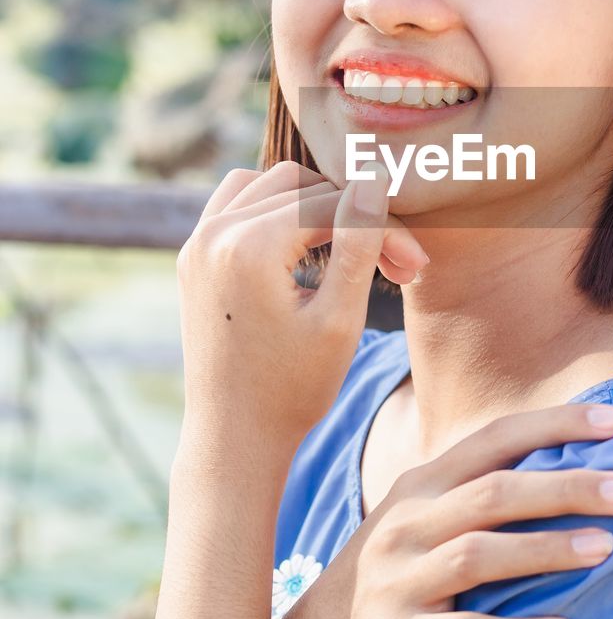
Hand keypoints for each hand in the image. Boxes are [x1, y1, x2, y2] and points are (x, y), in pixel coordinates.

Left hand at [174, 159, 428, 467]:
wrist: (234, 438)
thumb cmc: (293, 390)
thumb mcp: (341, 319)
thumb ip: (358, 243)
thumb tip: (372, 180)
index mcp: (249, 246)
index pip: (333, 206)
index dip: (382, 230)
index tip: (413, 268)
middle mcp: (213, 233)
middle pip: (303, 186)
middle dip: (351, 215)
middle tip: (390, 264)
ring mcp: (196, 242)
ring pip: (268, 183)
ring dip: (313, 203)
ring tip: (348, 247)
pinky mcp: (192, 256)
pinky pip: (237, 201)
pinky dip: (274, 208)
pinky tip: (304, 244)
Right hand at [271, 401, 612, 618]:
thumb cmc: (390, 568)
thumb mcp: (419, 514)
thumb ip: (475, 489)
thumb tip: (567, 464)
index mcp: (421, 484)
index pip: (494, 439)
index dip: (555, 426)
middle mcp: (408, 522)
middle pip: (494, 492)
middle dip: (566, 486)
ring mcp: (400, 579)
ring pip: (480, 556)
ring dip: (546, 550)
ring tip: (606, 548)